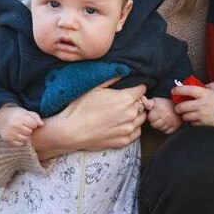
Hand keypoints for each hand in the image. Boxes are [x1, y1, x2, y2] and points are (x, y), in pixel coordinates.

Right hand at [0, 105, 43, 145]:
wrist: (0, 118)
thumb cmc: (16, 114)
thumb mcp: (25, 112)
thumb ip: (35, 117)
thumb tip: (42, 125)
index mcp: (19, 117)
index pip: (33, 124)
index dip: (33, 123)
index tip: (29, 121)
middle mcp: (14, 126)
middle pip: (29, 132)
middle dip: (29, 129)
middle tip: (24, 126)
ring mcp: (10, 133)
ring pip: (26, 139)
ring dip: (26, 136)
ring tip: (21, 130)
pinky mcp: (7, 140)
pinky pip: (20, 144)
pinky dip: (21, 140)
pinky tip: (17, 135)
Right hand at [31, 81, 146, 159]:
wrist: (71, 131)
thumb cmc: (81, 108)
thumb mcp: (95, 87)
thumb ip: (112, 78)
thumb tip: (123, 71)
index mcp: (126, 99)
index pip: (142, 89)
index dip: (136, 87)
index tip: (130, 89)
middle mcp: (131, 114)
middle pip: (142, 104)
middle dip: (136, 101)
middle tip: (123, 101)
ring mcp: (128, 129)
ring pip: (141, 119)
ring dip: (135, 115)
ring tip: (122, 114)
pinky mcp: (124, 141)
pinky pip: (136, 132)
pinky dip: (132, 128)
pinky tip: (121, 125)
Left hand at [142, 96, 181, 134]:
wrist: (179, 105)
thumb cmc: (165, 103)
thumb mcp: (155, 101)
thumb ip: (147, 102)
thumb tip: (142, 98)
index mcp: (160, 110)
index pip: (150, 118)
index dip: (151, 116)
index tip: (153, 113)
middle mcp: (166, 117)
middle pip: (154, 125)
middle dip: (154, 121)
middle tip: (157, 117)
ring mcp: (171, 122)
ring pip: (160, 129)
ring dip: (160, 125)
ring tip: (162, 119)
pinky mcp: (175, 126)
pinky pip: (167, 131)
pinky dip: (166, 128)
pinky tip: (166, 123)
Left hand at [172, 82, 213, 128]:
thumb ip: (209, 86)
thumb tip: (202, 85)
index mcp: (204, 93)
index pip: (186, 90)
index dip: (177, 90)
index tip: (174, 91)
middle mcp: (201, 105)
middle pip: (182, 106)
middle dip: (178, 107)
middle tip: (178, 107)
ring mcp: (202, 115)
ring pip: (186, 117)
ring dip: (185, 116)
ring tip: (186, 114)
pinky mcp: (205, 124)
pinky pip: (194, 124)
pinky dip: (193, 122)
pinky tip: (196, 120)